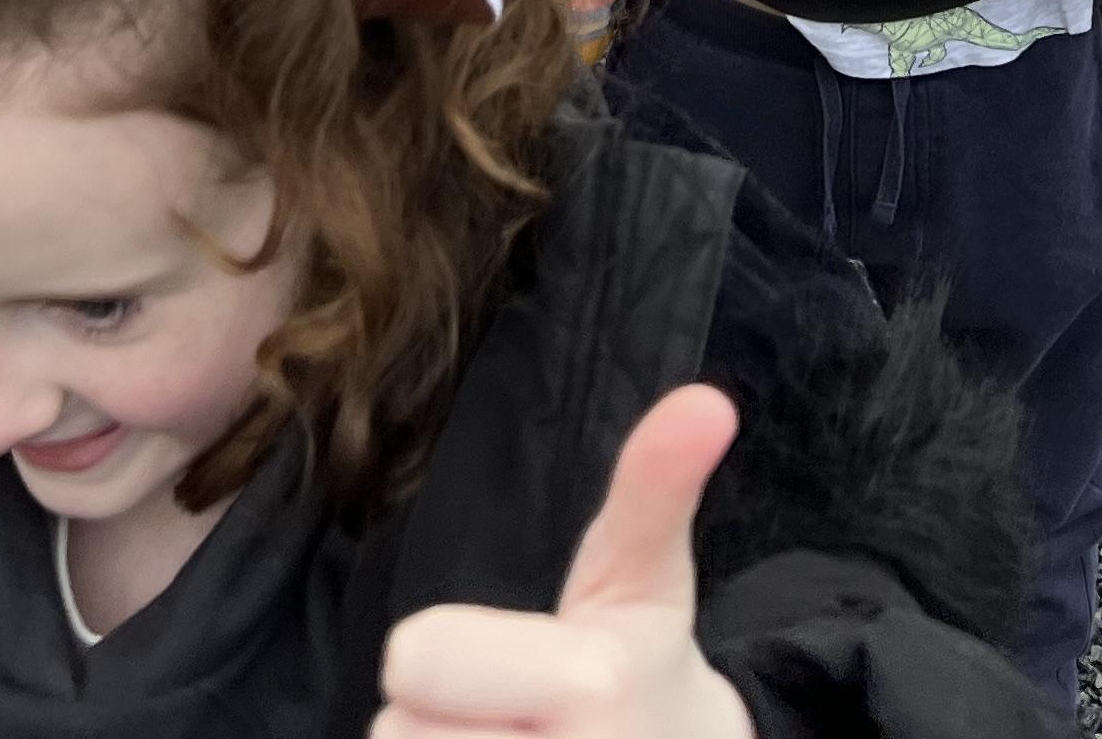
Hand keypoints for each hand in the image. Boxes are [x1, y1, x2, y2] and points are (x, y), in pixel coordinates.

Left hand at [376, 383, 753, 738]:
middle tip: (507, 719)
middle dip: (437, 726)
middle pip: (394, 737)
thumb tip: (707, 398)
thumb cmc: (643, 676)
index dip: (440, 660)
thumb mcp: (646, 581)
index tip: (508, 668)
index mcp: (589, 688)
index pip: (411, 661)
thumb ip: (655, 486)